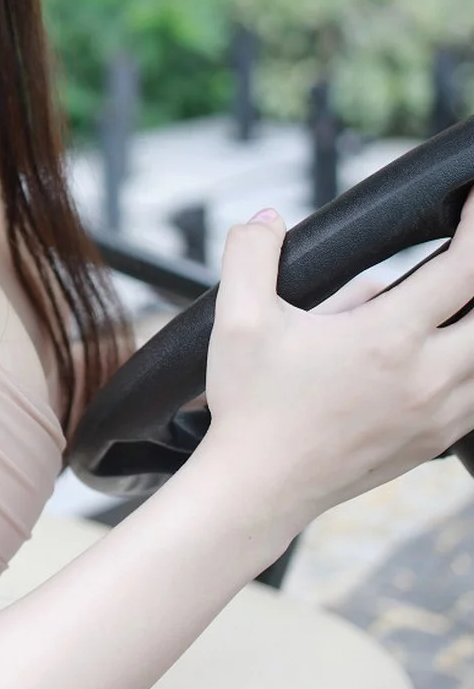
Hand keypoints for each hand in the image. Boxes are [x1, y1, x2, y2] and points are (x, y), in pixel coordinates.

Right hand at [197, 189, 473, 528]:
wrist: (259, 486)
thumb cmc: (251, 404)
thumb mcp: (237, 318)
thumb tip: (267, 218)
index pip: (463, 269)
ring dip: (473, 322)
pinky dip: (469, 365)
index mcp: (387, 338)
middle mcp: (426, 378)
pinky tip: (443, 349)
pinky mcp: (434, 441)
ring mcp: (437, 415)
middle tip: (461, 251)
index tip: (468, 201)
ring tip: (445, 300)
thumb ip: (251, 253)